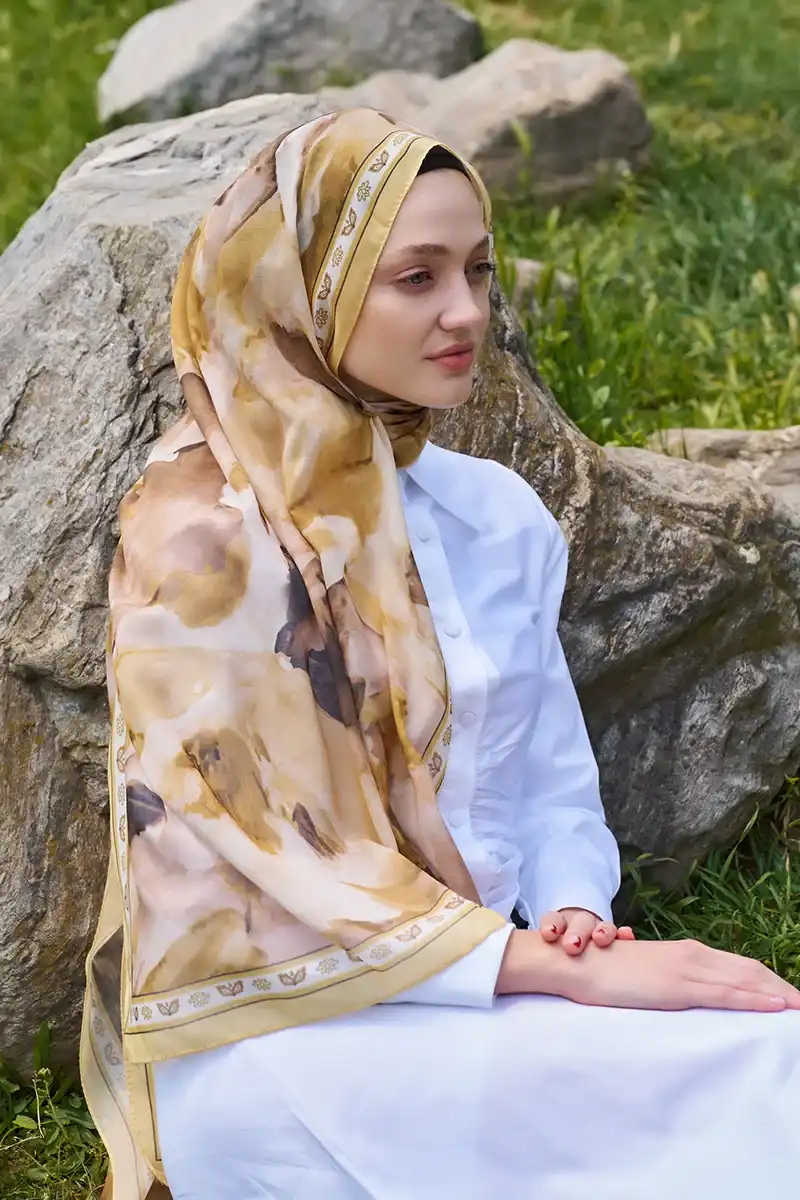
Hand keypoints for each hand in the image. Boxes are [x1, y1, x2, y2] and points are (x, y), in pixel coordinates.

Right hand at [497, 931, 799, 1012]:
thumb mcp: (646, 975)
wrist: (579, 963)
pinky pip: (727, 993)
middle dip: (780, 988)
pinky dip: (757, 999)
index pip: (738, 967)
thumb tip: (687, 992)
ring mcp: (687, 969)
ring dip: (778, 994)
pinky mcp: (679, 987)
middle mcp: (692, 955)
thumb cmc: (607, 971)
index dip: (767, 981)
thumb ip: (670, 980)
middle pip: (750, 971)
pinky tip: (777, 1007)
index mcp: (686, 953)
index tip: (788, 996)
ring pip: (746, 981)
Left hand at [539, 907, 635, 955]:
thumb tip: (508, 975)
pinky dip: (623, 935)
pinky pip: (621, 935)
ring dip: (602, 930)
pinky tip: (627, 937)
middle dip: (576, 931)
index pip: (553, 918)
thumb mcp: (543, 957)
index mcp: (558, 925)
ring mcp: (597, 931)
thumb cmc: (554, 959)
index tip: (549, 935)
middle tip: (572, 946)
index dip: (551, 924)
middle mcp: (578, 925)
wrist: (576, 959)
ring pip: (601, 925)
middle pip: (579, 922)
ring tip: (600, 940)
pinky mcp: (615, 941)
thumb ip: (534, 961)